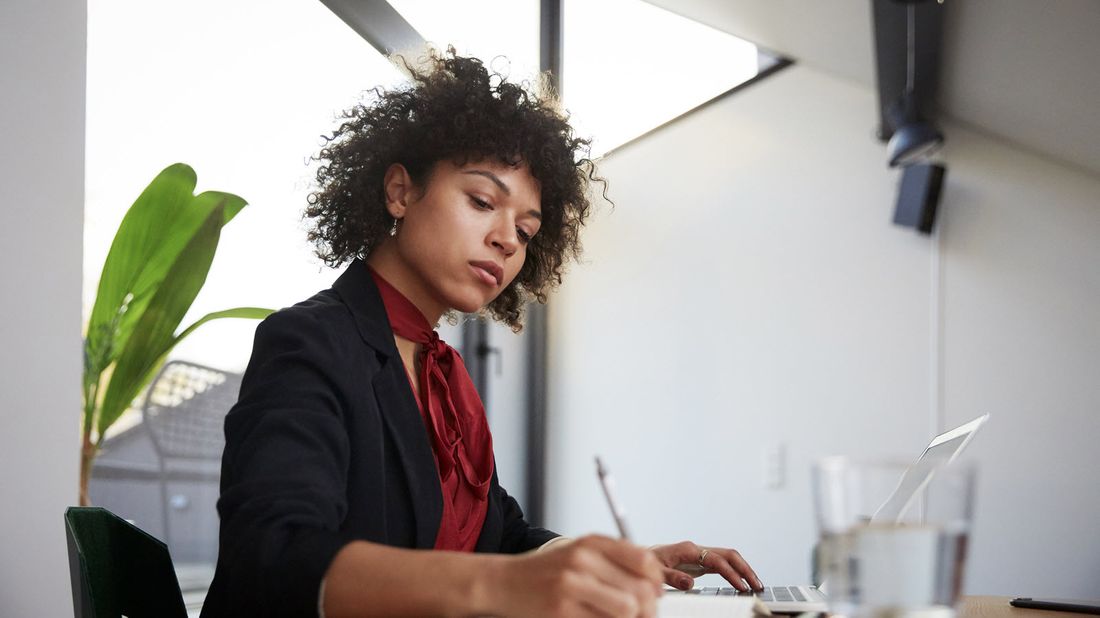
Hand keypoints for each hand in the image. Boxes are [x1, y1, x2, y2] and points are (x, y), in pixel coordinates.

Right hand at [492, 534, 663, 616]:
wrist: (503, 582)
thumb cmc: (546, 572)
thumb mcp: (579, 553)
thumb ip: (613, 560)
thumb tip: (653, 582)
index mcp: (590, 543)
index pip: (644, 560)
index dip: (657, 581)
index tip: (654, 592)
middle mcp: (582, 561)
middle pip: (640, 589)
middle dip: (648, 607)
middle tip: (642, 613)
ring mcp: (571, 586)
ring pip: (627, 610)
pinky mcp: (561, 612)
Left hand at [649, 541, 762, 591]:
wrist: (637, 559)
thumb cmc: (645, 564)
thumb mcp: (654, 572)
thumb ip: (672, 577)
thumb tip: (691, 583)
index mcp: (687, 549)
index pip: (716, 560)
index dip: (731, 573)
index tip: (741, 586)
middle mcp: (696, 549)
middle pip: (728, 554)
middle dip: (744, 568)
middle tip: (757, 584)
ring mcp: (698, 554)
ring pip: (727, 558)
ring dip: (742, 569)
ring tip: (755, 584)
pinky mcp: (698, 561)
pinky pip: (721, 564)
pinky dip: (734, 571)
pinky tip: (741, 581)